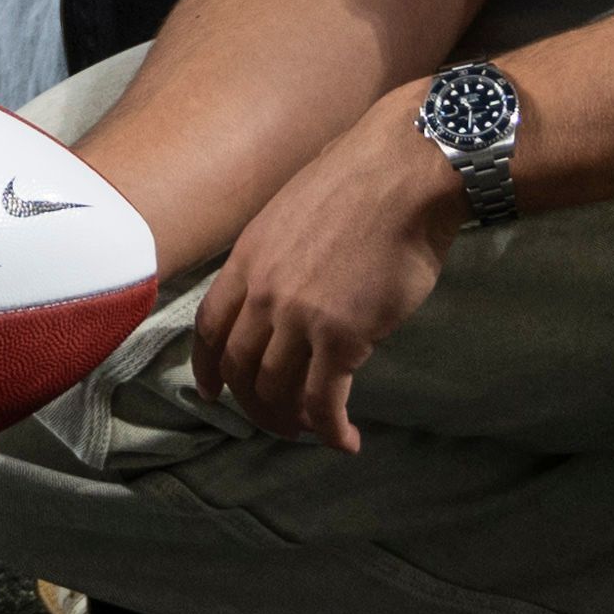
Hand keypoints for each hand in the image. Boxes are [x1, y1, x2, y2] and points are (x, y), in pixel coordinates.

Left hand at [178, 93, 461, 456]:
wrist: (405, 173)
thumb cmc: (362, 178)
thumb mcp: (294, 207)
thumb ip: (279, 249)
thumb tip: (291, 266)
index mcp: (247, 259)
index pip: (210, 327)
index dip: (208, 366)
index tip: (212, 391)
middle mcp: (263, 293)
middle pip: (241, 367)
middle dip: (253, 403)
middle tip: (275, 420)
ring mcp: (299, 317)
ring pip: (277, 390)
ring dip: (291, 420)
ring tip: (310, 431)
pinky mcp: (342, 338)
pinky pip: (324, 401)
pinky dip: (330, 429)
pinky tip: (345, 441)